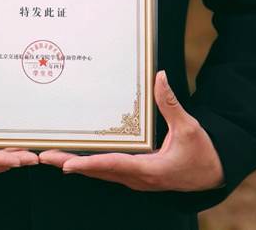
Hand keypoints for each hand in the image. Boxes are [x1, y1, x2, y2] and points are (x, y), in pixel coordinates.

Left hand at [38, 70, 225, 192]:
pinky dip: (88, 164)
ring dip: (75, 163)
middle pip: (97, 171)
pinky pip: (106, 170)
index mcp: (149, 169)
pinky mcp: (135, 175)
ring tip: (49, 155)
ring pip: (99, 172)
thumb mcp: (189, 128)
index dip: (89, 164)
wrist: (212, 174)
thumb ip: (171, 104)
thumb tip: (159, 76)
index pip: (113, 165)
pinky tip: (73, 156)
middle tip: (43, 155)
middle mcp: (137, 178)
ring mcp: (135, 178)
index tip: (67, 164)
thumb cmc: (202, 153)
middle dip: (69, 163)